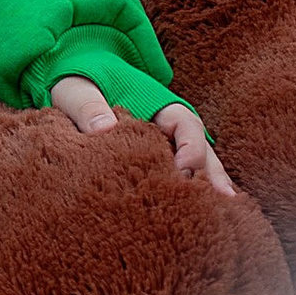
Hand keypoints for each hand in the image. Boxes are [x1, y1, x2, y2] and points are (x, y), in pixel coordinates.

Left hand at [47, 74, 236, 198]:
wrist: (72, 78)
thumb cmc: (77, 81)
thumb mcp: (76, 90)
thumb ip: (88, 107)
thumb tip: (105, 128)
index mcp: (156, 104)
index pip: (184, 124)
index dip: (190, 146)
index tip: (183, 169)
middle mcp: (168, 125)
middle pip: (200, 149)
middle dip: (213, 174)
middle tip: (223, 204)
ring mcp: (164, 143)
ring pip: (196, 165)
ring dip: (208, 187)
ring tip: (223, 216)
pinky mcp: (153, 160)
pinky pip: (179, 175)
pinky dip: (191, 192)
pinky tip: (199, 216)